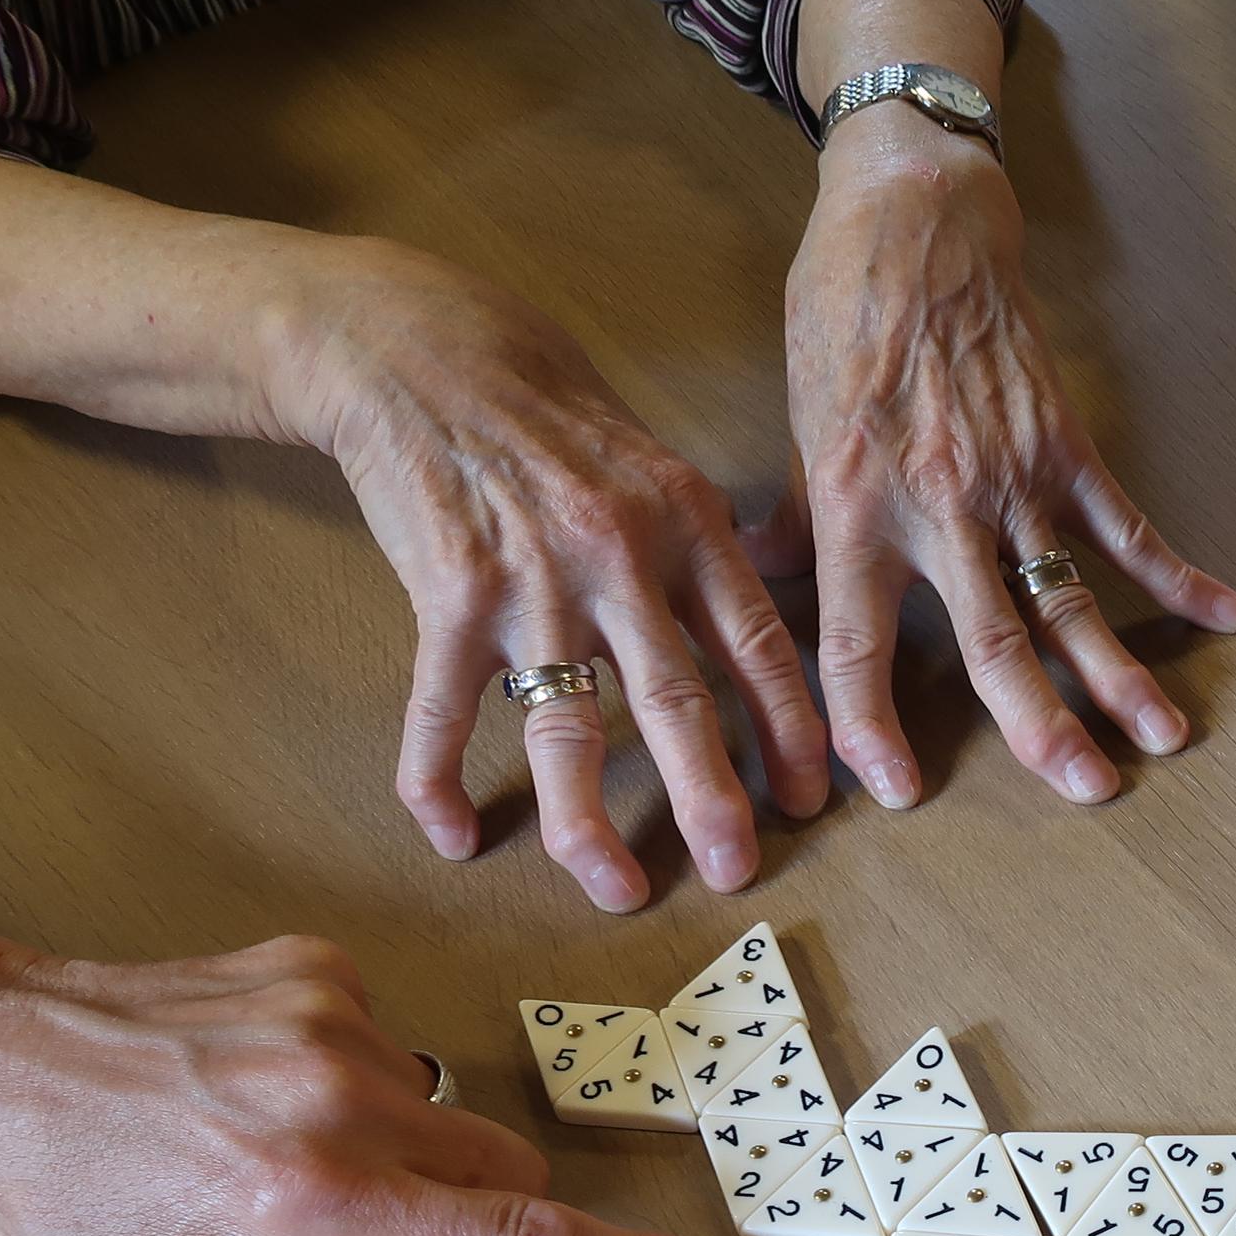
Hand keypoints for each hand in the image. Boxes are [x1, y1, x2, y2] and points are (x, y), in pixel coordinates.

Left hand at [0, 933, 765, 1235]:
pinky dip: (358, 1091)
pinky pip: (399, 1051)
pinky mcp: (318, 965)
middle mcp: (341, 1092)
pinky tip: (261, 1098)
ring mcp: (335, 1016)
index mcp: (312, 1196)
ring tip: (280, 1164)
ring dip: (406, 1156)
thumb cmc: (75, 1215)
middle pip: (507, 1171)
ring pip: (455, 1113)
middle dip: (472, 1221)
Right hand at [266, 240, 828, 910]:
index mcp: (688, 527)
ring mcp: (530, 582)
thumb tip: (761, 634)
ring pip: (568, 729)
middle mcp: (619, 558)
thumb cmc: (552, 412)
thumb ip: (706, 552)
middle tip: (737, 869)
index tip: (810, 797)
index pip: (759, 646)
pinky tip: (453, 838)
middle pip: (677, 703)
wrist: (425, 350)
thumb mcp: (658, 463)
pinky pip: (442, 711)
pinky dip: (439, 781)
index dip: (790, 729)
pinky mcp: (445, 596)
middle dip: (713, 798)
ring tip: (615, 886)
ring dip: (590, 822)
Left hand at [763, 121, 1235, 808]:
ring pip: (1071, 598)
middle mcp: (939, 507)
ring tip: (1165, 739)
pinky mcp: (1065, 445)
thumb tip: (762, 583)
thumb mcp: (798, 422)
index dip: (871, 726)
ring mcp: (1013, 479)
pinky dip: (1179, 574)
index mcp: (857, 509)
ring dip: (1122, 675)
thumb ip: (797, 519)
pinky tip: (1228, 616)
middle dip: (1041, 728)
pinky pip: (1127, 525)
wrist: (914, 218)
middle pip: (994, 643)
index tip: (894, 790)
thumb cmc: (842, 312)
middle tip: (1084, 792)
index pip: (856, 644)